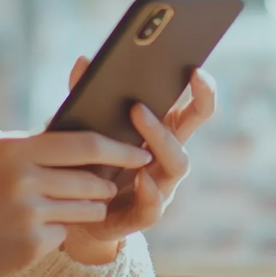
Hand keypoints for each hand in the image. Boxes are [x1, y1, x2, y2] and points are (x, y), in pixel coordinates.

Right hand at [0, 131, 152, 276]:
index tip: (136, 151)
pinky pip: (64, 235)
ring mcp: (28, 213)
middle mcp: (22, 177)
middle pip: (90, 178)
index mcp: (11, 148)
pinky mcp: (31, 246)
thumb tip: (60, 135)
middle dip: (106, 183)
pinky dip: (57, 233)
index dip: (115, 147)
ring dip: (89, 209)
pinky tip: (37, 233)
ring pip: (86, 208)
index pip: (81, 143)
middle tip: (109, 184)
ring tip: (80, 207)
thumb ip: (20, 146)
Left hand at [58, 58, 217, 264]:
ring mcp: (160, 186)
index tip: (198, 69)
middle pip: (192, 129)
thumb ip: (86, 97)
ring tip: (138, 114)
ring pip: (177, 163)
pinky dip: (149, 193)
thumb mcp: (86, 128)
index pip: (190, 109)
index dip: (201, 91)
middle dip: (199, 103)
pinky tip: (140, 178)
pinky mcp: (142, 215)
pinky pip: (154, 206)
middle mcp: (166, 156)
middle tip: (182, 80)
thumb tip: (83, 61)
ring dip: (160, 138)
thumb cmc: (88, 161)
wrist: (74, 210)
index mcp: (159, 132)